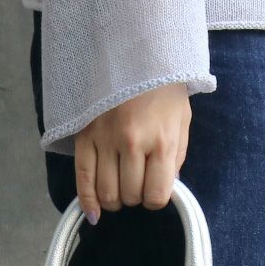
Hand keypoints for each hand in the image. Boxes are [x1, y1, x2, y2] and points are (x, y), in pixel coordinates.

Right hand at [74, 84, 191, 223]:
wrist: (135, 51)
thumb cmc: (163, 89)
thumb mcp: (181, 122)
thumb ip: (175, 158)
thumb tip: (163, 188)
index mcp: (161, 141)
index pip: (156, 195)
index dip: (155, 198)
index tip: (155, 189)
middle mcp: (132, 143)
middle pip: (130, 196)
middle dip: (135, 196)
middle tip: (137, 182)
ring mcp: (105, 139)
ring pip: (106, 193)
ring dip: (115, 199)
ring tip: (119, 189)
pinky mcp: (84, 135)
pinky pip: (82, 178)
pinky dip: (88, 201)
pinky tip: (94, 214)